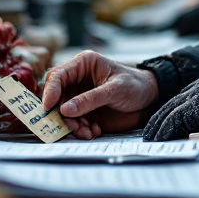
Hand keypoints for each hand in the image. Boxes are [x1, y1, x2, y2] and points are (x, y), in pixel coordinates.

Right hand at [41, 51, 158, 139]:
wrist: (150, 99)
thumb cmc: (135, 85)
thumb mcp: (114, 90)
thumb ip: (90, 99)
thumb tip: (65, 110)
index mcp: (83, 65)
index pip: (57, 76)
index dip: (50, 91)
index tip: (48, 107)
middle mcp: (78, 80)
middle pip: (56, 97)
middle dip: (60, 114)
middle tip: (70, 127)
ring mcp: (81, 97)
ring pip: (64, 113)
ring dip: (72, 126)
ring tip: (87, 132)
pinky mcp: (86, 112)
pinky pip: (74, 123)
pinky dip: (81, 130)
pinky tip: (94, 131)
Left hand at [142, 73, 198, 141]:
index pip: (184, 97)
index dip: (174, 109)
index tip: (167, 119)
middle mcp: (198, 87)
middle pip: (172, 103)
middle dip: (160, 117)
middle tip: (151, 129)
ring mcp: (193, 96)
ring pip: (168, 112)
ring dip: (158, 126)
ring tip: (150, 138)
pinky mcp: (191, 107)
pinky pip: (172, 121)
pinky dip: (163, 131)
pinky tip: (158, 140)